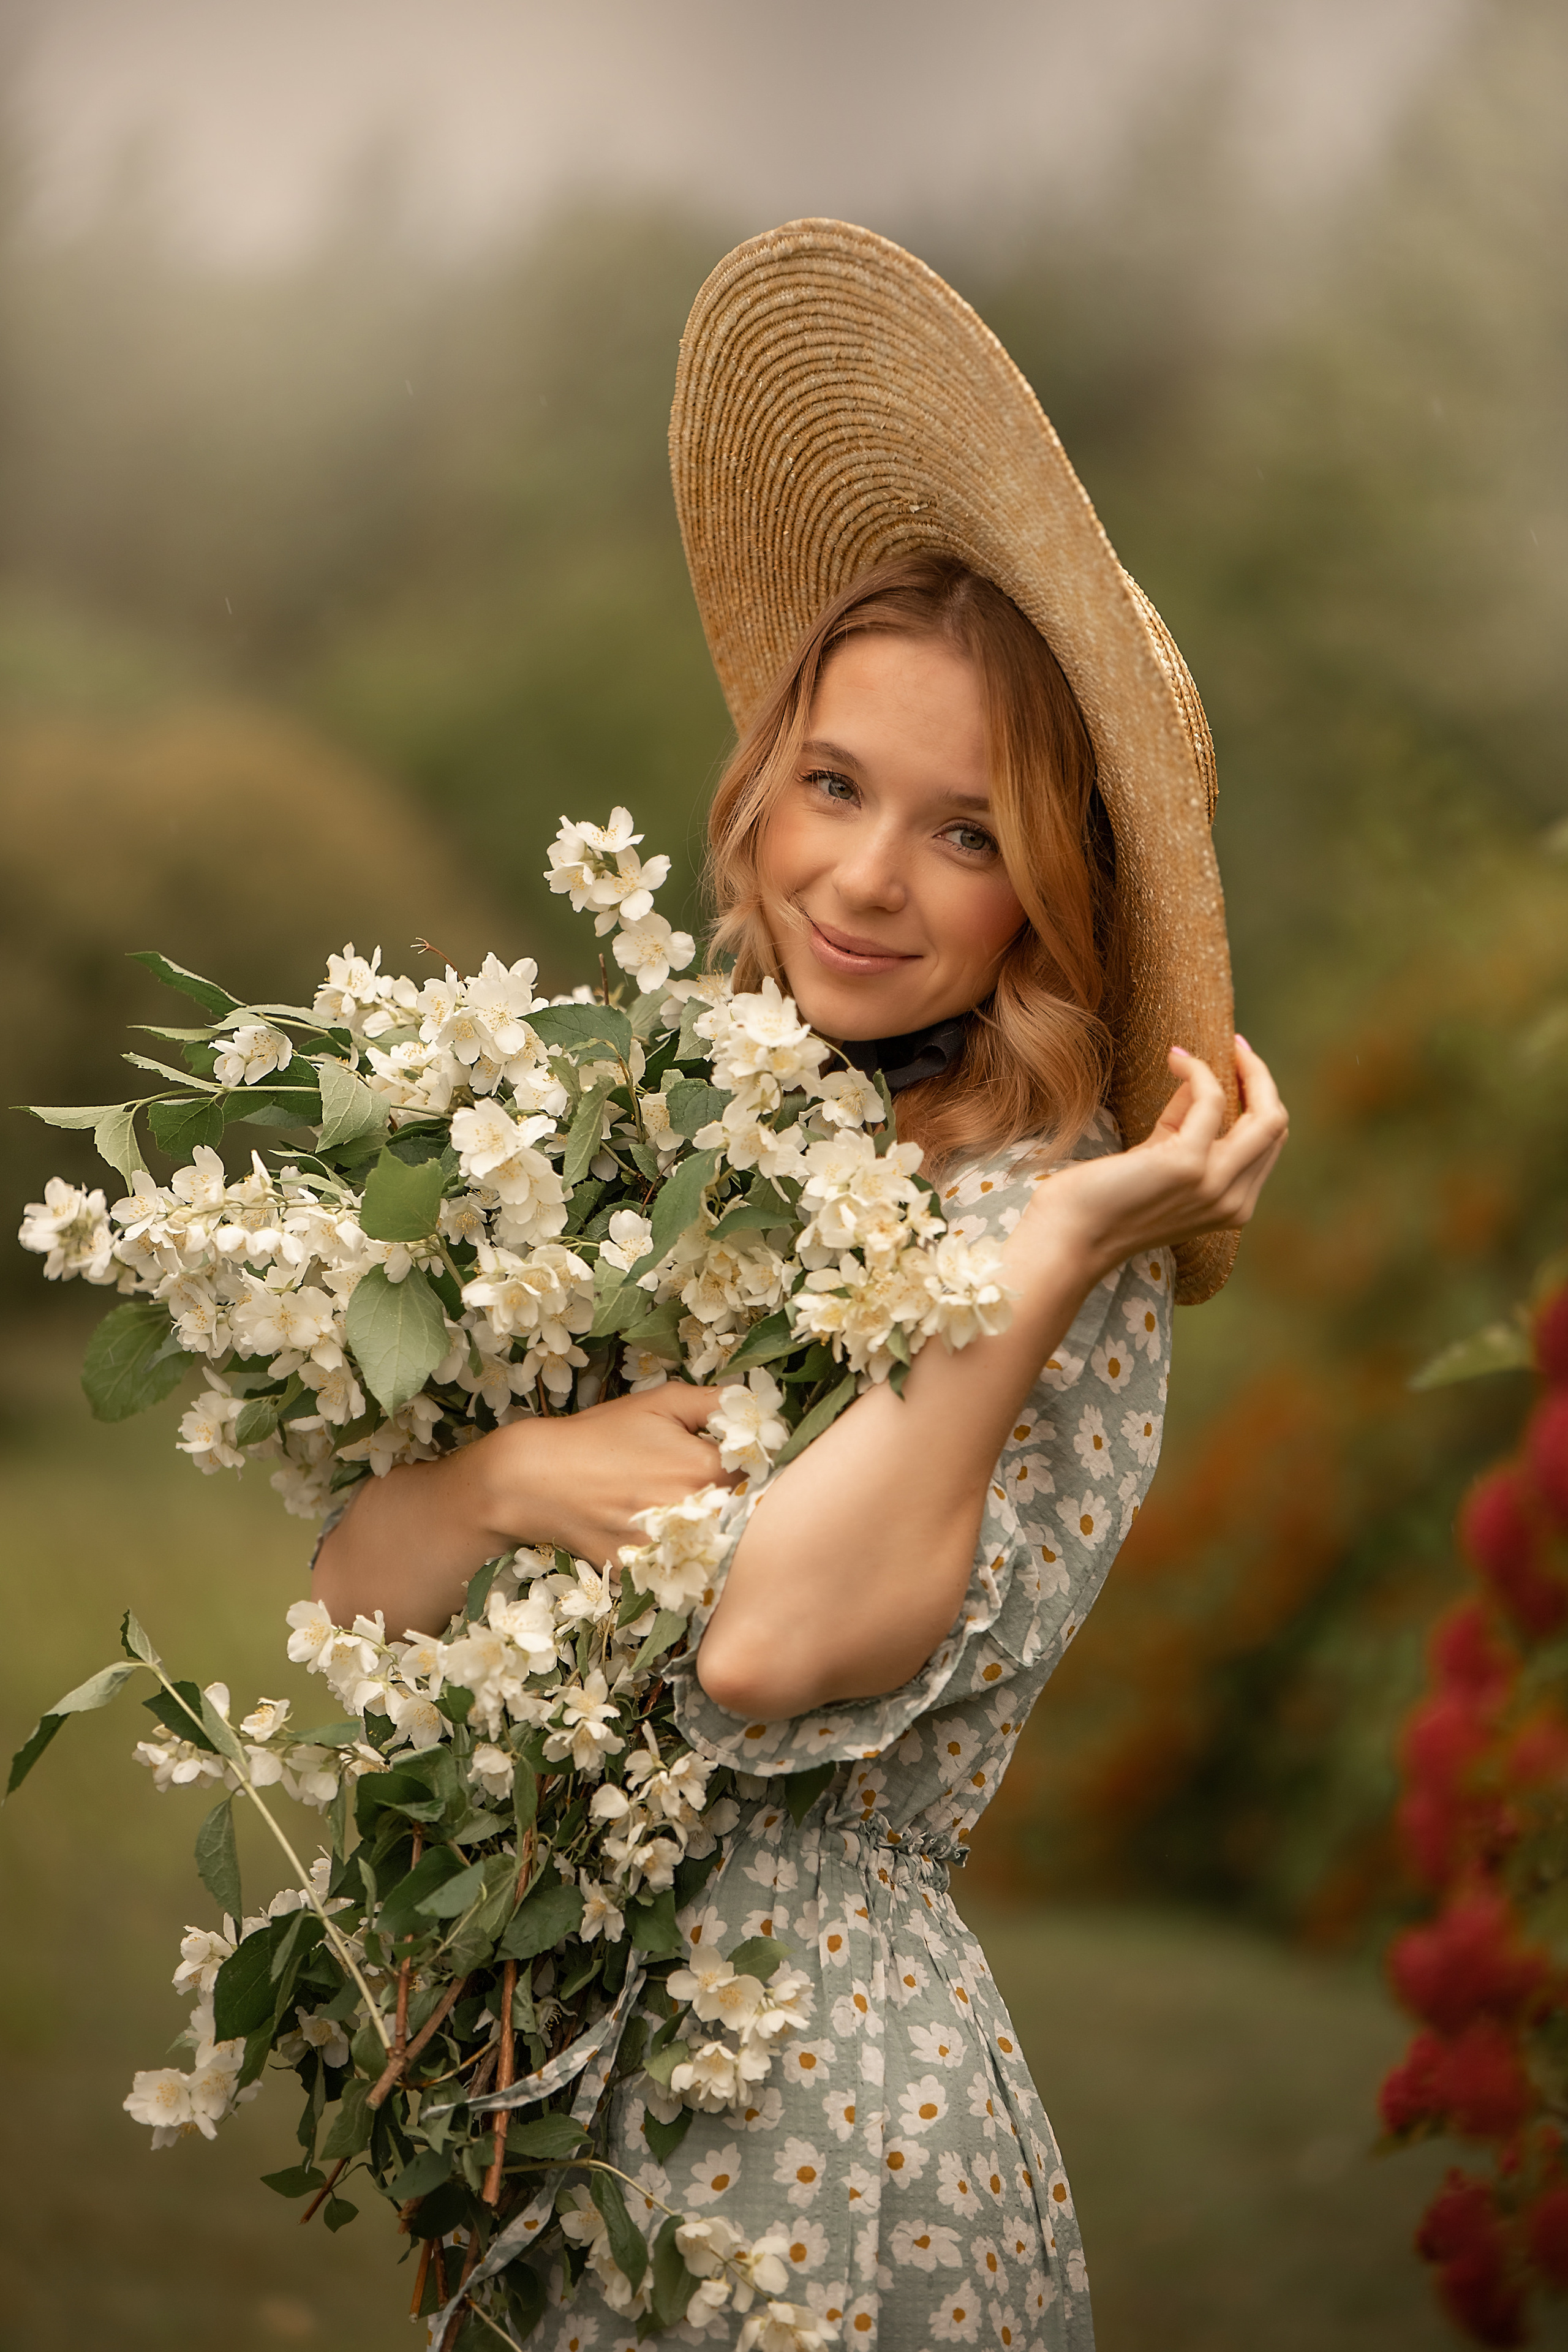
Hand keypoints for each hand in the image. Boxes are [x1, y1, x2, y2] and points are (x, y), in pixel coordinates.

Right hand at [474, 1381, 734, 1568]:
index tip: (740, 1465)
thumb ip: (717, 1401)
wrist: (536, 1479)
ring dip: (715, 1532)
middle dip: (740, 1502)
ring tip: (689, 1515)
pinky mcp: (648, 1573)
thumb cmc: (600, 1435)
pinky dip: (684, 1556)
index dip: (754, 1468)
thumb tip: (759, 1407)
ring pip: (718, 1545)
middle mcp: (694, 1513)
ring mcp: (671, 1549)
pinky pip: (684, 1569)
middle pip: (744, 1514)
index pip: (762, 1473)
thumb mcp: (661, 1401)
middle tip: (717, 1490)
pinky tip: (668, 1538)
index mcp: (705, 1468)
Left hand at [1034, 1035, 1287, 1281]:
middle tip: (1236, 1046)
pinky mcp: (1188, 1165)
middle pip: (1275, 1126)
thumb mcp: (1161, 1159)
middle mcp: (1233, 1202)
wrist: (1071, 1233)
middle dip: (1261, 1078)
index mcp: (1233, 1205)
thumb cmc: (1106, 1196)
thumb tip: (1200, 1080)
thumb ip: (1186, 1126)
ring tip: (1206, 1050)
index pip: (1269, 1142)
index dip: (1261, 1098)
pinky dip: (1198, 1070)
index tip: (1239, 1063)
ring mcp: (1215, 1186)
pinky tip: (1174, 1059)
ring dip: (1246, 1069)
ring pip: (1265, 1116)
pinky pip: (1211, 1100)